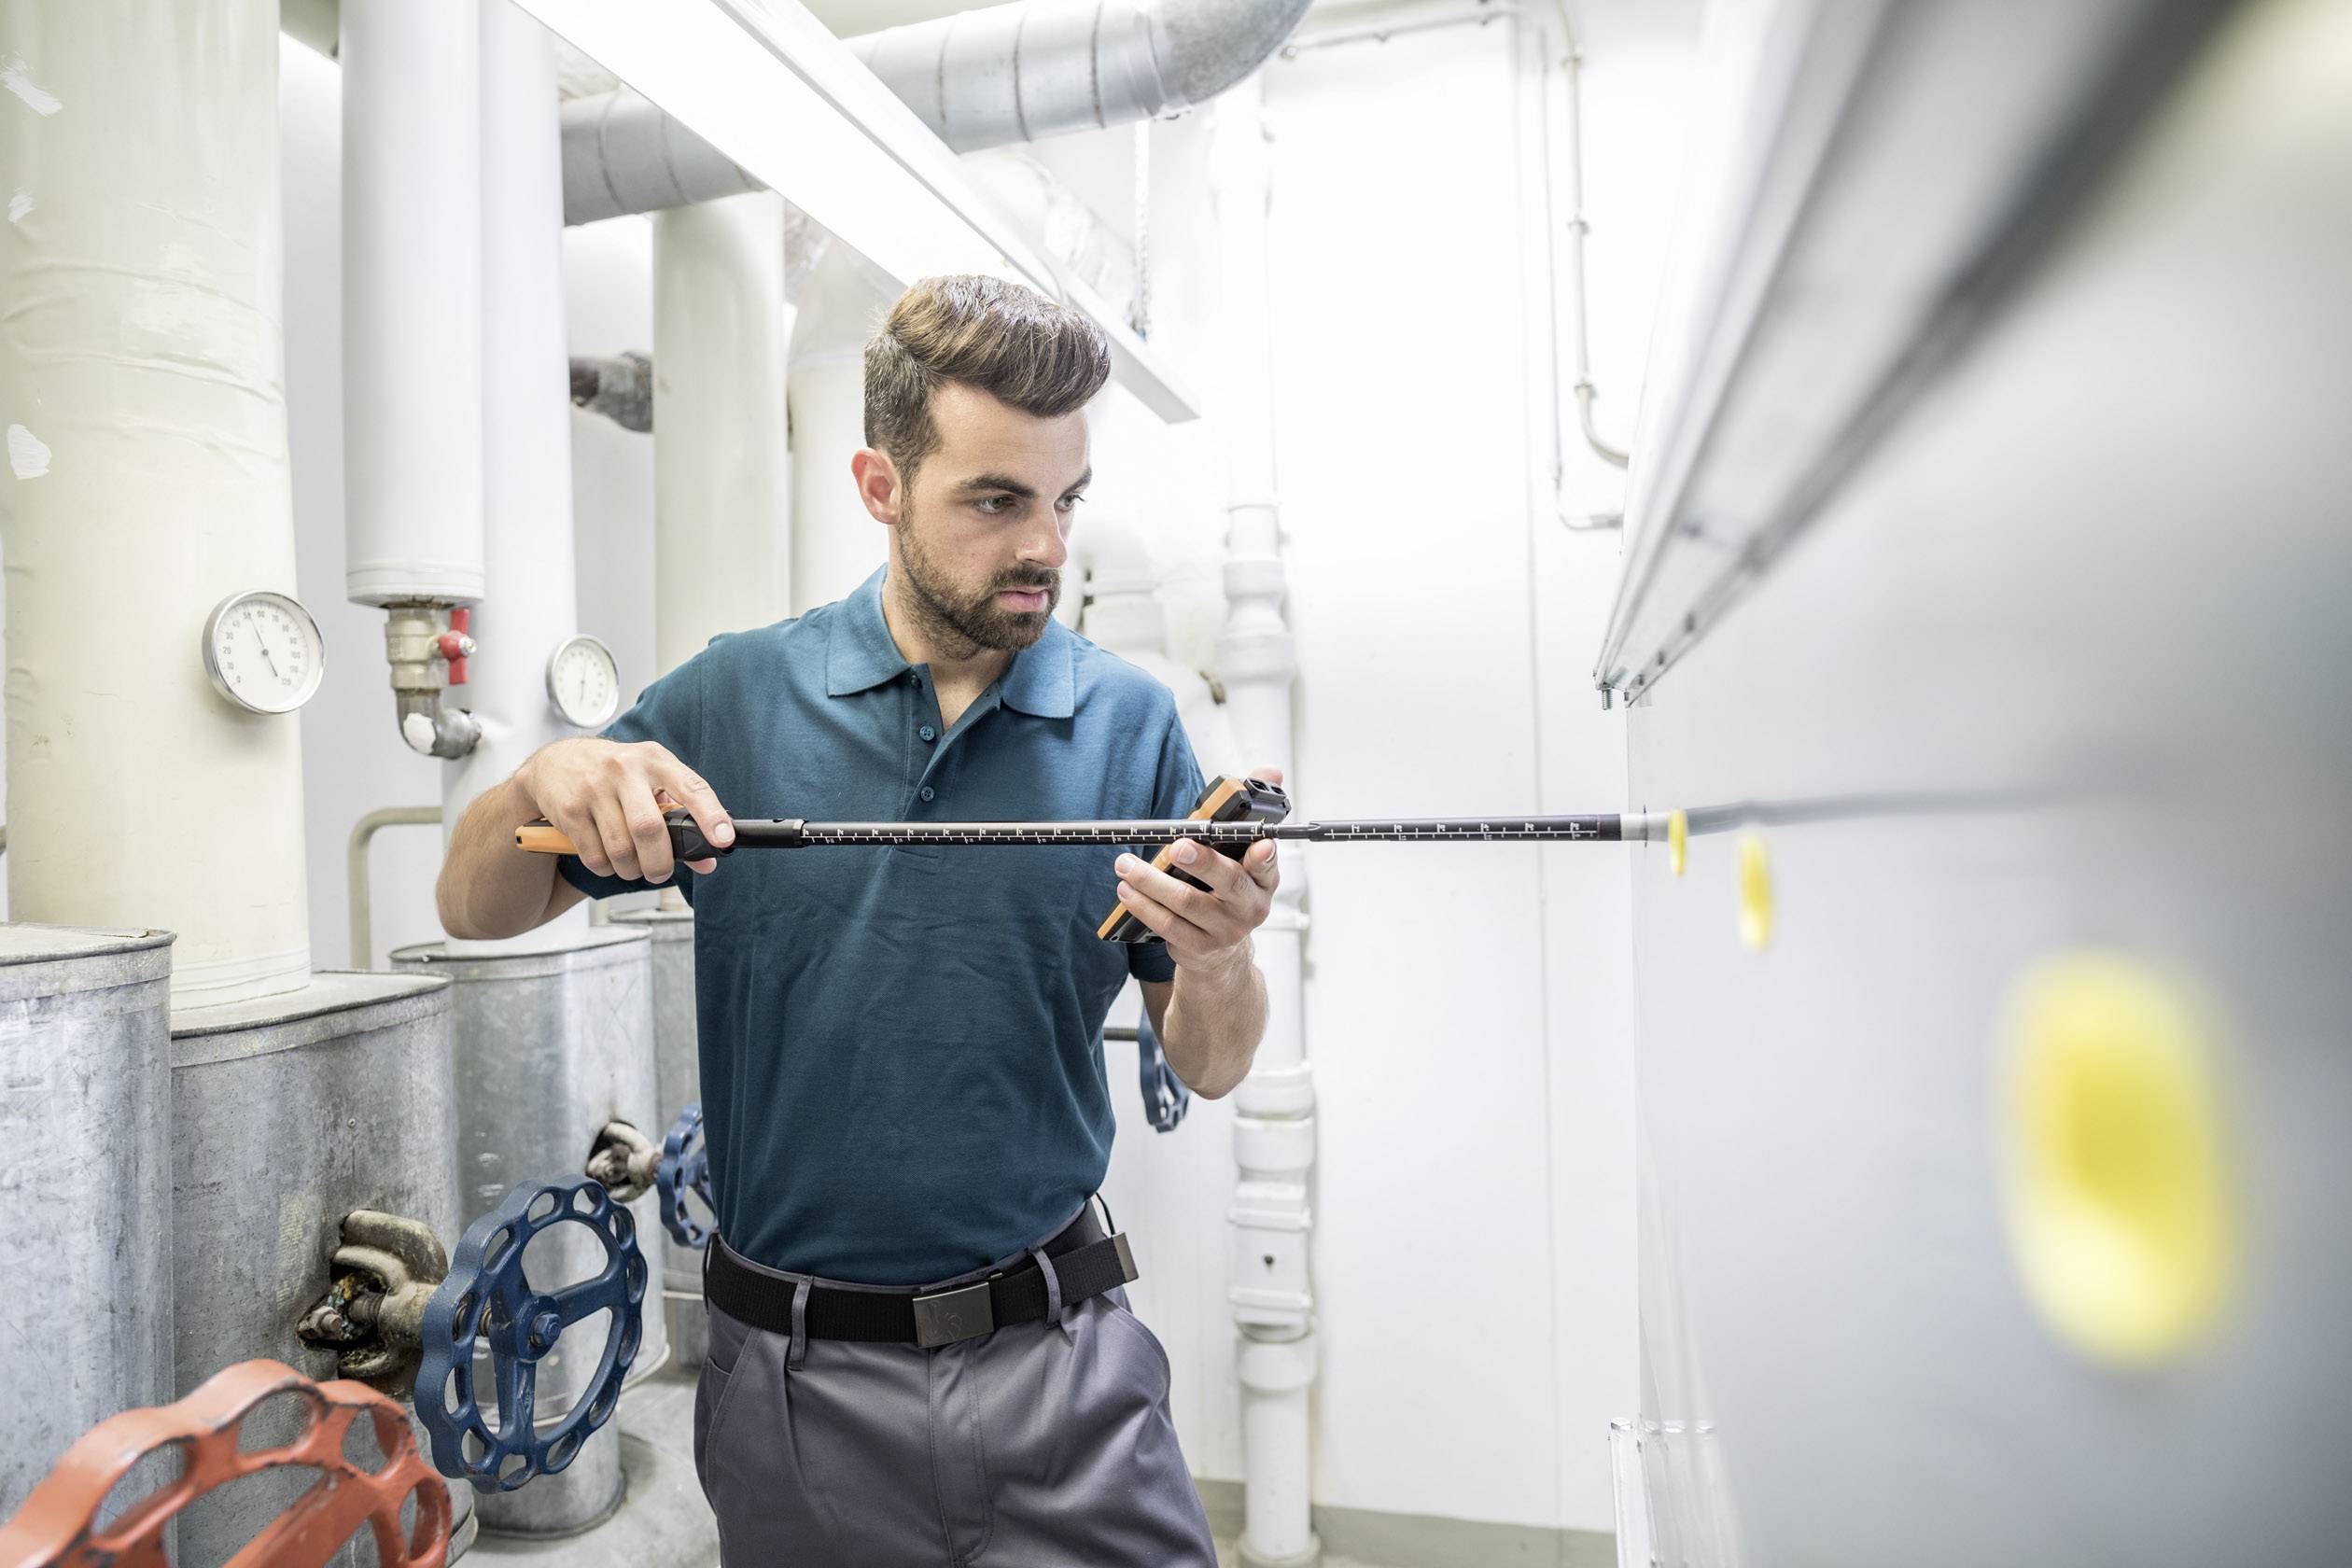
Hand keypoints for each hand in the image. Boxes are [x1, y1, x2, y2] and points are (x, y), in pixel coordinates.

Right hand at [516, 737, 733, 884]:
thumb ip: (680, 817)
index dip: (710, 815)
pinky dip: (607, 869)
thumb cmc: (615, 774)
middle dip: (660, 863)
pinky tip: (609, 859)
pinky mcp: (570, 809)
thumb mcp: (651, 781)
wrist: (556, 761)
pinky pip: (595, 856)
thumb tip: (707, 860)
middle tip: (660, 871)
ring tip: (633, 866)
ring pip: (621, 849)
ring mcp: (594, 788)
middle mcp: (624, 769)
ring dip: (632, 870)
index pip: (691, 786)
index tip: (723, 839)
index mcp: (654, 759)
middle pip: (649, 829)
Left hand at [1113, 767, 1282, 974]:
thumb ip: (1247, 813)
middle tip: (1177, 846)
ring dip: (1152, 882)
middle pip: (1228, 882)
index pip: (1268, 864)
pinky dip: (1144, 906)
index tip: (1260, 844)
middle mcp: (1250, 906)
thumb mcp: (1241, 855)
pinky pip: (1167, 925)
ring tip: (1126, 865)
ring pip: (1187, 903)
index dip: (1265, 855)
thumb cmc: (1225, 891)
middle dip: (1203, 862)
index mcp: (1263, 879)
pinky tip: (1127, 891)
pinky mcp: (1199, 947)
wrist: (1221, 953)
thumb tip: (1271, 770)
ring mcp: (1225, 930)